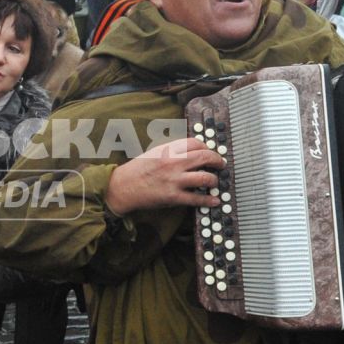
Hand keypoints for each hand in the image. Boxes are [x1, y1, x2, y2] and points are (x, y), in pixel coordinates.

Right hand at [103, 137, 224, 214]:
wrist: (122, 187)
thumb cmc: (137, 170)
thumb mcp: (154, 152)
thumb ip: (172, 150)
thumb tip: (191, 150)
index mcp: (168, 149)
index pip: (196, 143)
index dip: (207, 147)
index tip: (210, 152)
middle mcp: (173, 163)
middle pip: (205, 157)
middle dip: (217, 161)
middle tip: (220, 164)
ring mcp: (174, 180)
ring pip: (205, 178)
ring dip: (214, 180)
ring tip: (214, 182)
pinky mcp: (173, 197)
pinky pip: (197, 198)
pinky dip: (209, 200)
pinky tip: (214, 201)